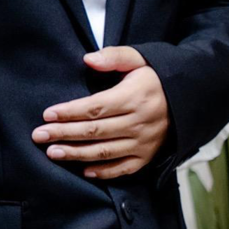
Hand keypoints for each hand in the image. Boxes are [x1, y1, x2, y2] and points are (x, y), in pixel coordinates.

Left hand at [32, 46, 171, 179]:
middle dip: (64, 133)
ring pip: (104, 152)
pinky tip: (83, 170)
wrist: (190, 98)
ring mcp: (144, 142)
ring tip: (52, 153)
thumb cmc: (156, 77)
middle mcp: (140, 122)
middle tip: (38, 135)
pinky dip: (103, 172)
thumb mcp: (140, 59)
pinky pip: (122, 169)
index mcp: (135, 97)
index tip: (47, 114)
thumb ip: (114, 56)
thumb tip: (87, 59)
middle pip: (95, 131)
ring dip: (76, 154)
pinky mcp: (148, 156)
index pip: (96, 107)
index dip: (70, 112)